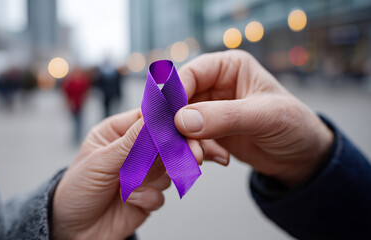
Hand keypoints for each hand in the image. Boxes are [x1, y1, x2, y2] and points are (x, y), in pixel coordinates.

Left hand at [51, 110, 227, 239]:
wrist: (74, 230)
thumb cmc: (76, 191)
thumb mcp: (99, 163)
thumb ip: (128, 143)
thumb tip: (152, 120)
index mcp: (116, 133)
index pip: (146, 119)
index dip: (163, 121)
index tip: (179, 126)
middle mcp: (132, 150)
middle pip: (164, 141)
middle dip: (172, 151)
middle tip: (183, 156)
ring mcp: (142, 173)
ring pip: (168, 167)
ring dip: (152, 179)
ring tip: (130, 185)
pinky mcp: (148, 194)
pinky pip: (163, 193)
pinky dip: (149, 197)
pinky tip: (130, 200)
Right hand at [174, 50, 333, 186]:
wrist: (303, 158)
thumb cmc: (294, 125)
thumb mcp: (263, 116)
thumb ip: (223, 117)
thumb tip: (182, 121)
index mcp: (229, 67)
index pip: (190, 74)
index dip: (175, 94)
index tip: (169, 119)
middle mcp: (216, 85)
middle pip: (181, 100)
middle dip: (178, 125)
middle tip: (181, 147)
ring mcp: (211, 110)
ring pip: (182, 123)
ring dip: (187, 142)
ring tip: (201, 158)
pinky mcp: (209, 132)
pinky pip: (190, 140)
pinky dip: (198, 151)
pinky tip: (219, 158)